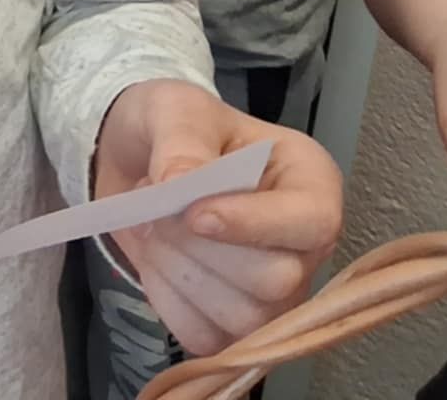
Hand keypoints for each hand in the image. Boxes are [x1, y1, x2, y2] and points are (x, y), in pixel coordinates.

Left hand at [96, 79, 342, 355]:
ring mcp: (275, 295)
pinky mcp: (233, 325)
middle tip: (157, 209)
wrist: (135, 156)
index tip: (192, 212)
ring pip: (241, 318)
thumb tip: (180, 184)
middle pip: (275, 282)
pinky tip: (158, 261)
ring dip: (180, 272)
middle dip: (201, 248)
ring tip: (155, 228)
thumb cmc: (173, 126)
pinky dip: (167, 299)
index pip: (311, 223)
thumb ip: (182, 142)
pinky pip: (204, 337)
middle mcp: (306, 247)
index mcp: (312, 184)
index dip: (250, 224)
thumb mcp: (176, 109)